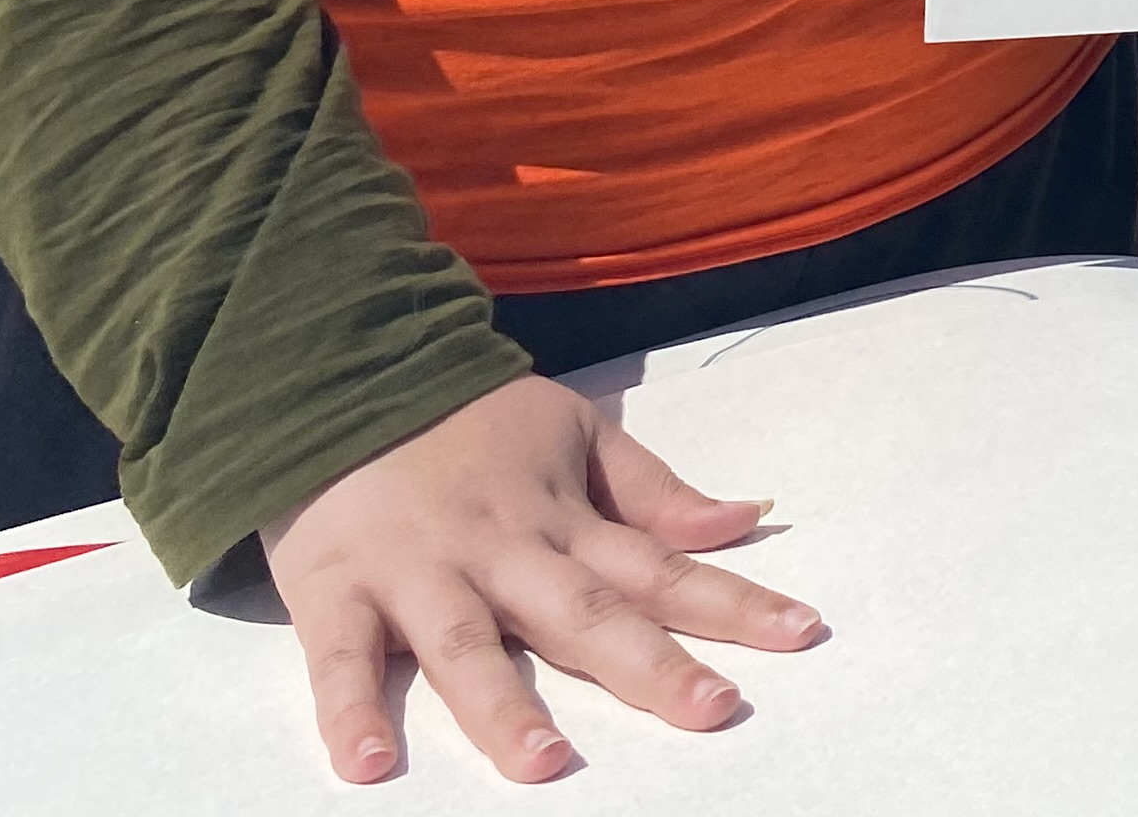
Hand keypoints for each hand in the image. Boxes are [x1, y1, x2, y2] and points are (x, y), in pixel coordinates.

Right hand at [261, 373, 819, 785]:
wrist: (340, 373)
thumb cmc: (469, 421)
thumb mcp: (576, 432)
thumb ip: (654, 490)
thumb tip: (746, 518)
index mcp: (564, 518)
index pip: (662, 569)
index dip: (734, 602)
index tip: (802, 634)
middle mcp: (502, 550)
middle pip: (583, 616)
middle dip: (650, 666)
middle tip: (713, 710)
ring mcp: (418, 573)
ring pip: (467, 648)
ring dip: (504, 708)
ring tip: (546, 764)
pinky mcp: (336, 591)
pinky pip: (341, 659)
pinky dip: (350, 711)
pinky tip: (370, 764)